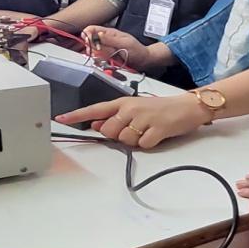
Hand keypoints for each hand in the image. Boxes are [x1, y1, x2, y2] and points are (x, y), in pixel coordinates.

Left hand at [56, 91, 209, 147]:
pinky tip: (156, 135)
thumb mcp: (135, 108)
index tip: (61, 118)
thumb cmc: (160, 109)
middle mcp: (130, 108)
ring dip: (134, 141)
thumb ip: (115, 116)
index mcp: (123, 102)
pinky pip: (142, 145)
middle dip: (117, 135)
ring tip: (147, 131)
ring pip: (124, 140)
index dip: (78, 115)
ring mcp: (143, 119)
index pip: (95, 109)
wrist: (187, 107)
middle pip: (109, 131)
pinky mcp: (156, 130)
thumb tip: (96, 124)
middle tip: (134, 129)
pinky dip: (148, 144)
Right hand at [81, 27, 151, 71]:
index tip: (90, 43)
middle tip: (103, 52)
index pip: (91, 29)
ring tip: (111, 57)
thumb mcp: (125, 43)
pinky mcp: (106, 58)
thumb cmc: (137, 50)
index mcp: (109, 33)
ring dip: (99, 56)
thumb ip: (110, 39)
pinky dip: (102, 62)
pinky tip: (109, 62)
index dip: (87, 35)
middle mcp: (105, 40)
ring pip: (93, 52)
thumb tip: (98, 35)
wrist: (143, 61)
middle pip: (90, 42)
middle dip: (94, 48)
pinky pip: (98, 60)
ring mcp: (105, 49)